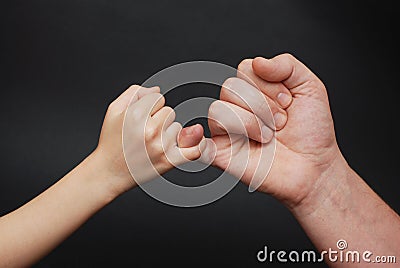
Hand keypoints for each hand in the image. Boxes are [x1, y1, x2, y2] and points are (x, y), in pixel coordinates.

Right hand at [92, 85, 203, 196]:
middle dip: (158, 118)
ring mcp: (161, 147)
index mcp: (136, 116)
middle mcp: (150, 130)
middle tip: (144, 132)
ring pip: (177, 127)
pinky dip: (198, 146)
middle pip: (169, 111)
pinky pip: (193, 150)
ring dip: (167, 132)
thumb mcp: (114, 110)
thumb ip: (134, 93)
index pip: (158, 98)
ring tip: (150, 142)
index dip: (149, 106)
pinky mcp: (168, 161)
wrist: (108, 172)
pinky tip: (197, 143)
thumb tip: (157, 90)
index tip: (141, 116)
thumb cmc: (111, 142)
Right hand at [180, 54, 342, 208]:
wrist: (315, 167)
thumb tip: (257, 62)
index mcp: (254, 90)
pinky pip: (198, 143)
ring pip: (218, 110)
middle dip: (262, 104)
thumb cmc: (312, 131)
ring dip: (251, 122)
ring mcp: (228, 130)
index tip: (288, 103)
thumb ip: (287, 65)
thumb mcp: (310, 87)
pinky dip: (193, 140)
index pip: (244, 69)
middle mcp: (238, 107)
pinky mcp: (221, 154)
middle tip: (281, 122)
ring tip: (269, 137)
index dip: (267, 84)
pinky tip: (200, 137)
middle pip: (230, 87)